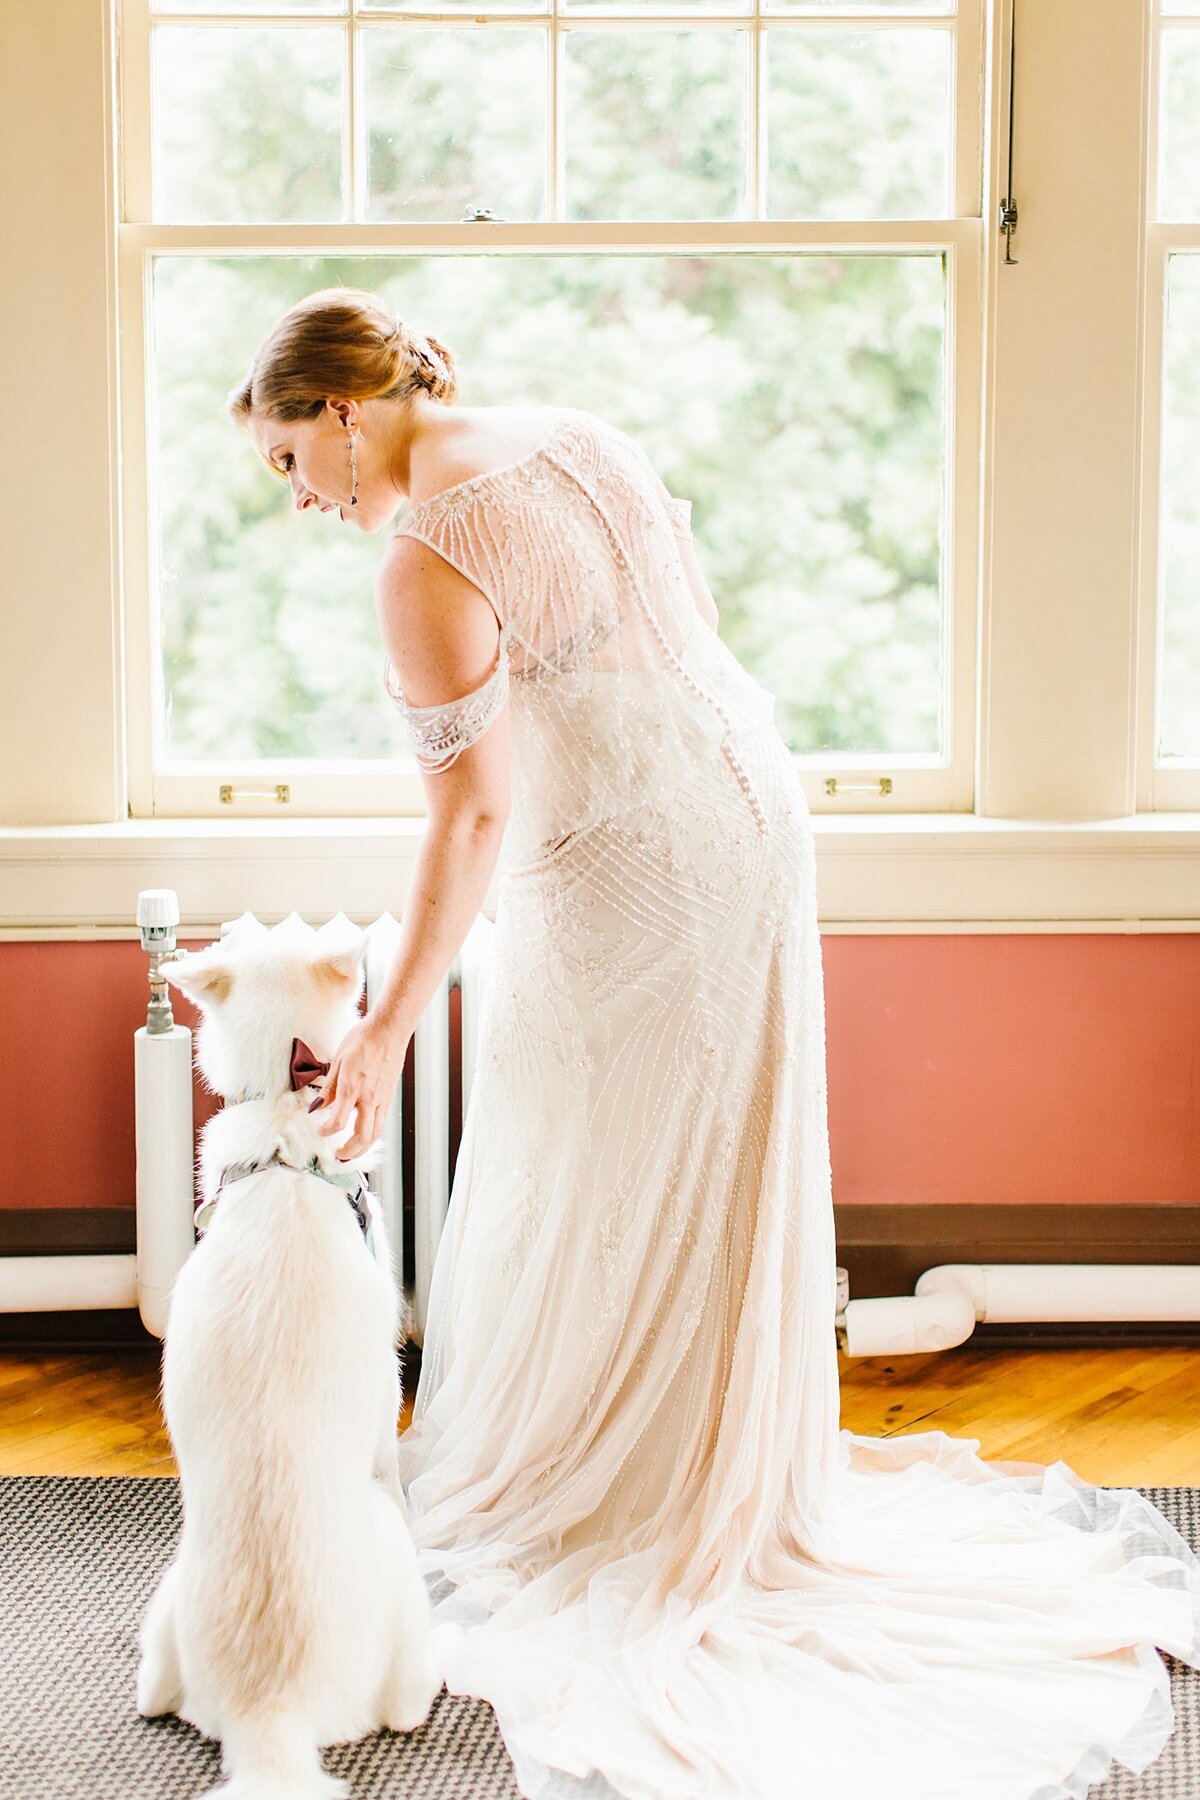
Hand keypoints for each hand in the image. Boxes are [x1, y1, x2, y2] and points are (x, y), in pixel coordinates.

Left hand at [308, 1013, 409, 1160]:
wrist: (389, 1030)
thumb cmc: (363, 1039)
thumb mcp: (337, 1060)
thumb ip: (328, 1087)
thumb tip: (316, 1106)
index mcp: (352, 1087)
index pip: (337, 1121)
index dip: (326, 1131)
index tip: (320, 1130)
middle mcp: (369, 1097)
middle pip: (362, 1136)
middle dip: (350, 1151)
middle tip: (338, 1155)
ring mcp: (382, 1098)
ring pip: (375, 1133)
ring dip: (363, 1148)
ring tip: (352, 1151)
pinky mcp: (389, 1096)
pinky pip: (381, 1121)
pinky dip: (372, 1133)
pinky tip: (363, 1132)